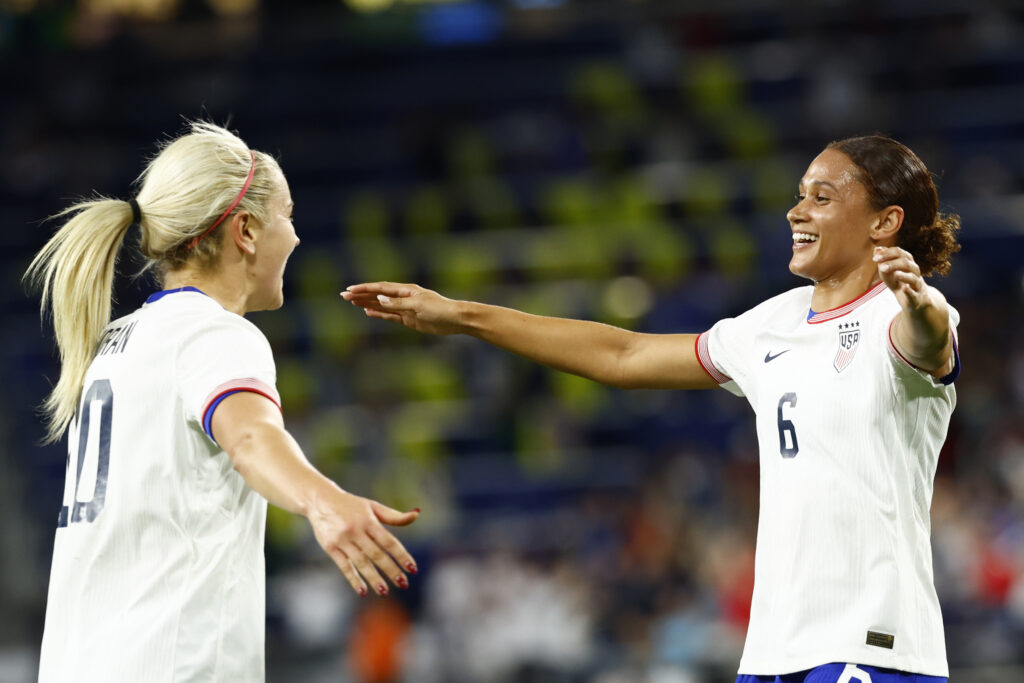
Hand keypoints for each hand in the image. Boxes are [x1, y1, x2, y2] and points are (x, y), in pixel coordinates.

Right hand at [307, 489, 419, 596]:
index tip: (412, 569)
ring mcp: (342, 540)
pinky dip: (353, 579)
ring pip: (361, 562)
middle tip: (403, 583)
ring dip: (373, 578)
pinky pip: (344, 566)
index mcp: (369, 520)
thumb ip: (394, 516)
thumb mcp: (373, 506)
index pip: (389, 541)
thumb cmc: (351, 505)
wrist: (320, 500)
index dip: (401, 555)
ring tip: (384, 591)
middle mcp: (356, 530)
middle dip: (391, 570)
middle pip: (376, 554)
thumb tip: (417, 514)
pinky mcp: (330, 548)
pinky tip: (363, 591)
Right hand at [342, 282, 462, 334]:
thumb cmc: (439, 309)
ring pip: (381, 305)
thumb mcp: (418, 306)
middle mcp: (404, 297)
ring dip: (367, 303)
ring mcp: (405, 308)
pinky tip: (368, 312)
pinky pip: (389, 315)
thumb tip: (379, 299)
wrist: (455, 319)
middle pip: (378, 295)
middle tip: (344, 296)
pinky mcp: (409, 319)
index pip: (380, 288)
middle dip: (361, 295)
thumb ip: (397, 304)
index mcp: (406, 290)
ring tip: (352, 302)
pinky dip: (378, 313)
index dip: (364, 289)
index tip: (350, 290)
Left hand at [873, 246, 936, 312]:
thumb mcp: (888, 272)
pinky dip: (909, 291)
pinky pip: (914, 293)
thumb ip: (883, 261)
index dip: (887, 254)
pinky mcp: (916, 297)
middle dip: (893, 264)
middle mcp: (914, 271)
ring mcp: (916, 284)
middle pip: (906, 263)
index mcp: (907, 262)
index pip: (899, 253)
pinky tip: (904, 288)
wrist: (913, 300)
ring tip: (895, 274)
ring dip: (903, 275)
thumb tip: (877, 248)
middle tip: (881, 267)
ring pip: (913, 277)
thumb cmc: (898, 282)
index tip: (875, 258)